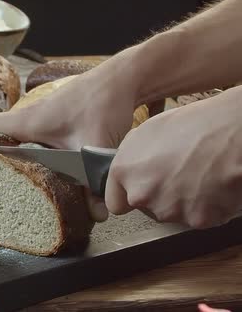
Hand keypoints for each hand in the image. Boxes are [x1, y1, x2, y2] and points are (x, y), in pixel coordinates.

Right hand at [0, 62, 140, 221]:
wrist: (123, 77)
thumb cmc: (103, 101)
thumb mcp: (95, 145)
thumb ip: (95, 183)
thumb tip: (97, 214)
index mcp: (27, 121)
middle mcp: (29, 118)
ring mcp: (42, 118)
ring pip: (12, 137)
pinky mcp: (55, 121)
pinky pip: (29, 137)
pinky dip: (23, 149)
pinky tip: (33, 167)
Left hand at [106, 87, 241, 228]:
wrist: (234, 131)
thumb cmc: (194, 125)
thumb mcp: (147, 133)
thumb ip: (130, 160)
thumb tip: (128, 174)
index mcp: (124, 172)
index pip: (116, 203)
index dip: (129, 196)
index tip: (140, 189)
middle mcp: (141, 195)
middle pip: (146, 209)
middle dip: (158, 197)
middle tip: (177, 175)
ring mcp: (169, 210)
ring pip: (171, 215)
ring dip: (181, 202)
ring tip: (198, 176)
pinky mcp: (197, 220)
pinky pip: (197, 218)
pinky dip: (205, 207)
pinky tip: (212, 185)